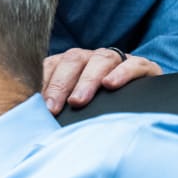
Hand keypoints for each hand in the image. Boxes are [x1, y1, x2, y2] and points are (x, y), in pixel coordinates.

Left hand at [42, 47, 162, 113]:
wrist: (140, 103)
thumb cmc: (97, 106)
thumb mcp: (73, 106)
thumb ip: (54, 106)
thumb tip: (34, 120)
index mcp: (69, 64)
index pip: (51, 65)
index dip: (42, 83)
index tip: (35, 105)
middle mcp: (90, 58)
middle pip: (72, 60)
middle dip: (60, 84)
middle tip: (53, 108)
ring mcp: (116, 60)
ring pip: (100, 59)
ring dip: (87, 80)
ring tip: (78, 101)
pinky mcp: (142, 66)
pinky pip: (132, 64)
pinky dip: (121, 73)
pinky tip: (110, 85)